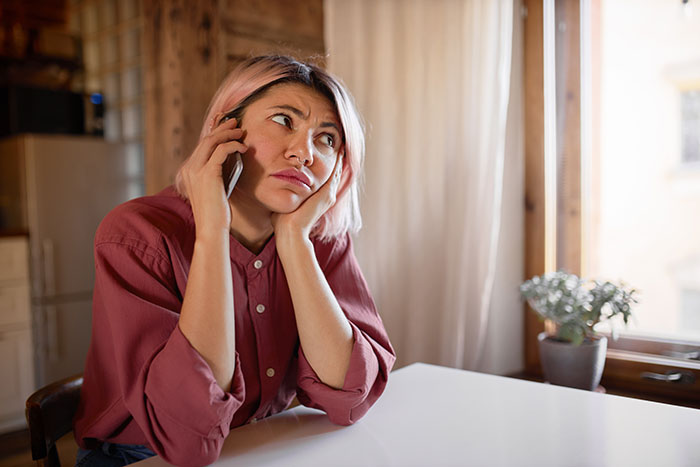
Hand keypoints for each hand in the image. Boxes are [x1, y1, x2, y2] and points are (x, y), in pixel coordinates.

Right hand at [178, 116, 247, 237]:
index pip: (201, 146)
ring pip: (212, 141)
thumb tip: (231, 159)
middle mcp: (189, 168)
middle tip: (235, 122)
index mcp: (189, 171)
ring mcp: (196, 170)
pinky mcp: (208, 174)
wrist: (211, 228)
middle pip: (206, 140)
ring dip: (228, 133)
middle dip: (221, 128)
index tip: (225, 125)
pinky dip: (233, 145)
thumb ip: (217, 174)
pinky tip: (243, 148)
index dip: (213, 132)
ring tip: (241, 132)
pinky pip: (221, 150)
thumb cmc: (216, 213)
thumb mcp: (215, 189)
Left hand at [272, 154, 343, 239]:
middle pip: (334, 176)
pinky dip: (338, 163)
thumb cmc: (283, 223)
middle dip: (335, 163)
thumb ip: (284, 196)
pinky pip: (335, 174)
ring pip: (336, 174)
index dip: (324, 170)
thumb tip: (276, 189)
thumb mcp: (285, 204)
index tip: (323, 158)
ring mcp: (328, 195)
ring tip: (341, 148)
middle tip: (338, 148)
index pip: (323, 181)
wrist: (290, 232)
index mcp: (317, 200)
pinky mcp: (327, 193)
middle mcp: (325, 197)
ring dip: (338, 161)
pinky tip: (339, 152)